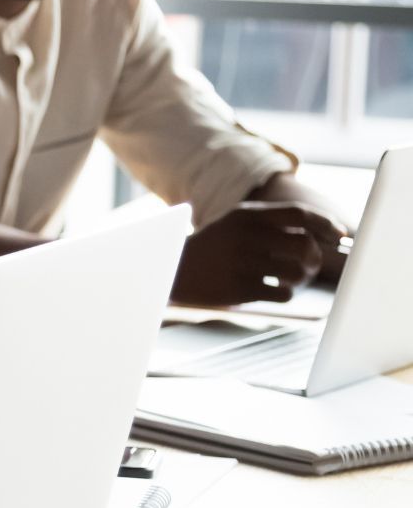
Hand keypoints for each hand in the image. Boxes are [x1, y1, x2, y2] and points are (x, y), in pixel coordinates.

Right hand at [170, 201, 348, 305]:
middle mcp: (246, 236)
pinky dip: (284, 293)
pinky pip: (282, 293)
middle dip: (314, 258)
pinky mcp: (239, 289)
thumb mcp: (236, 223)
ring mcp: (242, 263)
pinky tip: (271, 289)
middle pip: (305, 246)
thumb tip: (327, 234)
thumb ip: (275, 222)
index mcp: (246, 214)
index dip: (326, 224)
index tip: (340, 236)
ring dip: (300, 277)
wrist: (168, 269)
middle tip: (310, 265)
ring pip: (297, 272)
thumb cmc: (213, 247)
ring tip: (289, 278)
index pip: (299, 215)